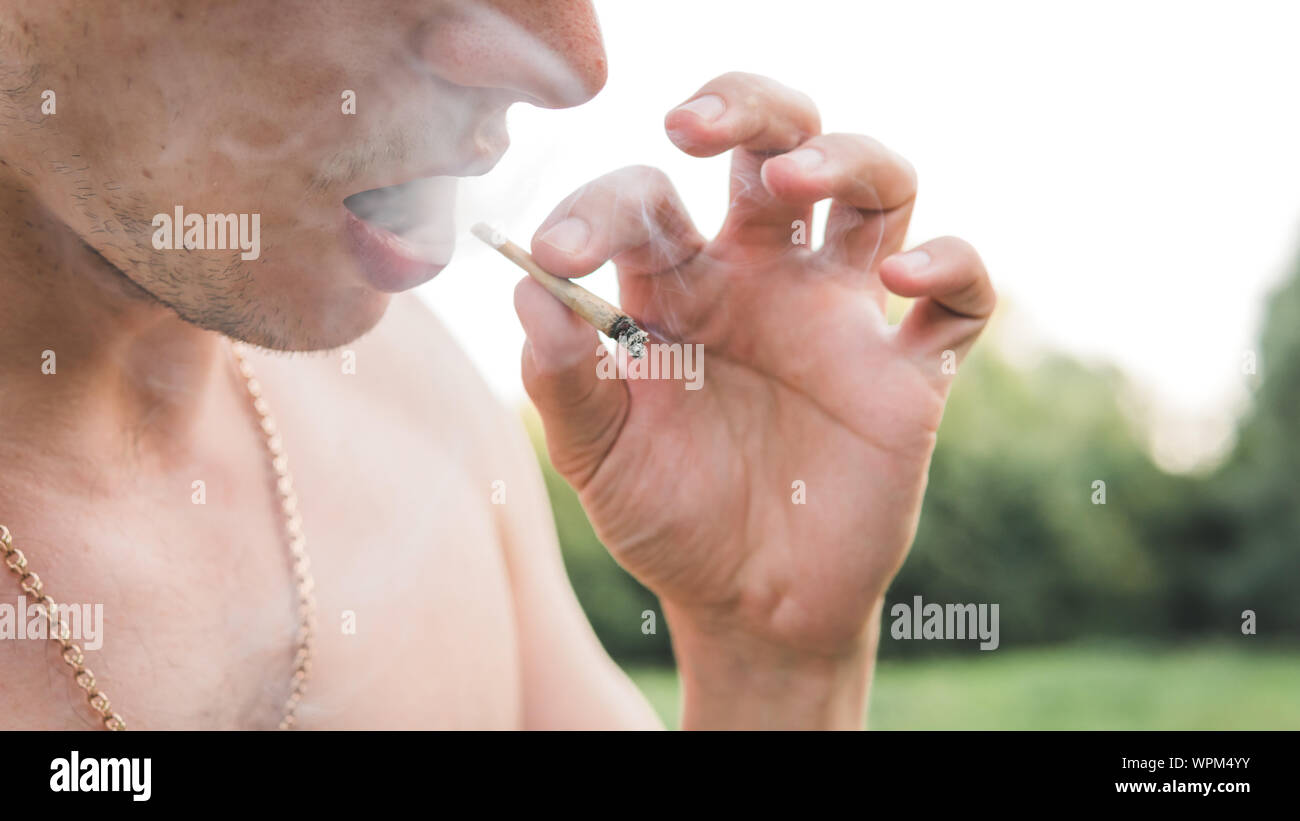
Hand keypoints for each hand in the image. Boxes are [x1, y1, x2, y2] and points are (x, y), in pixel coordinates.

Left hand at [514, 72, 993, 725]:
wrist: (748, 607)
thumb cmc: (667, 519)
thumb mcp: (597, 457)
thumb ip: (561, 379)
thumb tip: (528, 290)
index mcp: (679, 287)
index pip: (648, 199)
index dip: (599, 208)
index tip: (557, 255)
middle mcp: (763, 280)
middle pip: (776, 144)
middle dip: (744, 105)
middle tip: (690, 124)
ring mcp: (841, 318)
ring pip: (878, 187)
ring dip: (845, 156)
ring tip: (791, 177)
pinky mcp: (909, 373)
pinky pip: (962, 295)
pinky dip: (950, 266)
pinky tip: (898, 282)